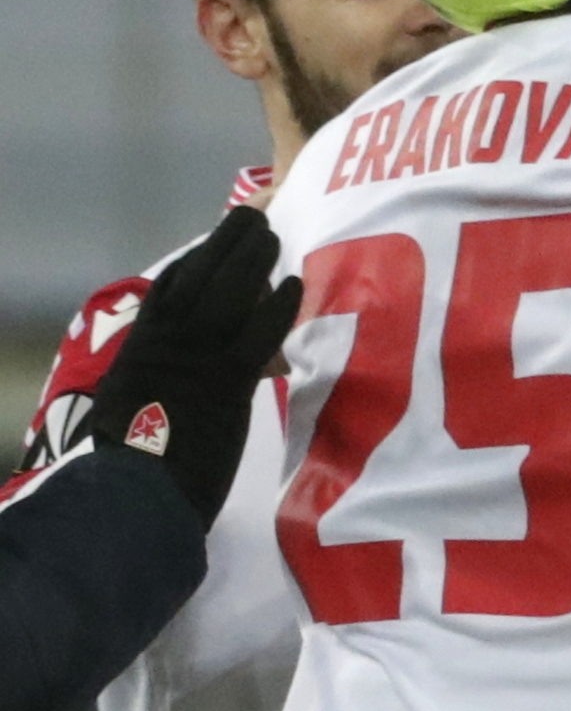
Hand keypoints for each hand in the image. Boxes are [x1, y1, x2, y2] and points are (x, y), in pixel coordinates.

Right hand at [89, 205, 301, 521]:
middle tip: (251, 220)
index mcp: (142, 348)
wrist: (139, 490)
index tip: (214, 244)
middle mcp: (166, 343)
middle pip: (198, 277)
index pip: (167, 290)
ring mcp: (196, 358)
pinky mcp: (226, 380)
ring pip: (225, 293)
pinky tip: (292, 284)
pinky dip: (275, 305)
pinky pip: (256, 333)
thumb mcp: (137, 407)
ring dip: (251, 260)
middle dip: (225, 245)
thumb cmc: (137, 463)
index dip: (194, 261)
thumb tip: (194, 372)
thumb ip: (163, 380)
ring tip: (272, 237)